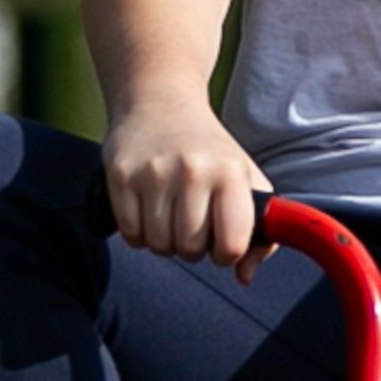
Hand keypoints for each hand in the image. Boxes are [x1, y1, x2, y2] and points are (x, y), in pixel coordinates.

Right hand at [106, 94, 272, 270]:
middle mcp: (194, 170)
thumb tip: (245, 277)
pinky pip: (129, 234)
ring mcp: (154, 172)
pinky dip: (138, 234)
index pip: (232, 243)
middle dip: (192, 248)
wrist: (160, 102)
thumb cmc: (210, 152)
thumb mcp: (246, 179)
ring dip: (164, 242)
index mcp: (231, 173)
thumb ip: (260, 232)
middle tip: (191, 225)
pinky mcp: (121, 174)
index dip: (226, 253)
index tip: (221, 242)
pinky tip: (147, 212)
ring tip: (169, 216)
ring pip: (158, 245)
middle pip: (190, 249)